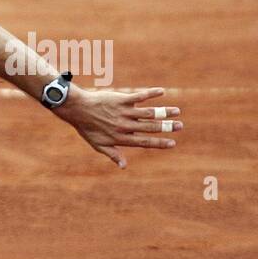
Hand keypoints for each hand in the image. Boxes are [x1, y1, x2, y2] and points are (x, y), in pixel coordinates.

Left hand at [54, 86, 182, 168]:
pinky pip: (139, 96)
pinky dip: (150, 94)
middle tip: (180, 126)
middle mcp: (124, 125)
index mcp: (121, 138)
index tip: (173, 143)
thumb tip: (124, 166)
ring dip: (164, 111)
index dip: (159, 143)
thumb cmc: (88, 128)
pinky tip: (161, 92)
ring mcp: (123, 112)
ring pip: (148, 112)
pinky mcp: (121, 99)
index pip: (144, 142)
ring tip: (177, 111)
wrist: (77, 109)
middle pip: (150, 127)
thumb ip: (113, 154)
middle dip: (166, 127)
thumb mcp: (98, 145)